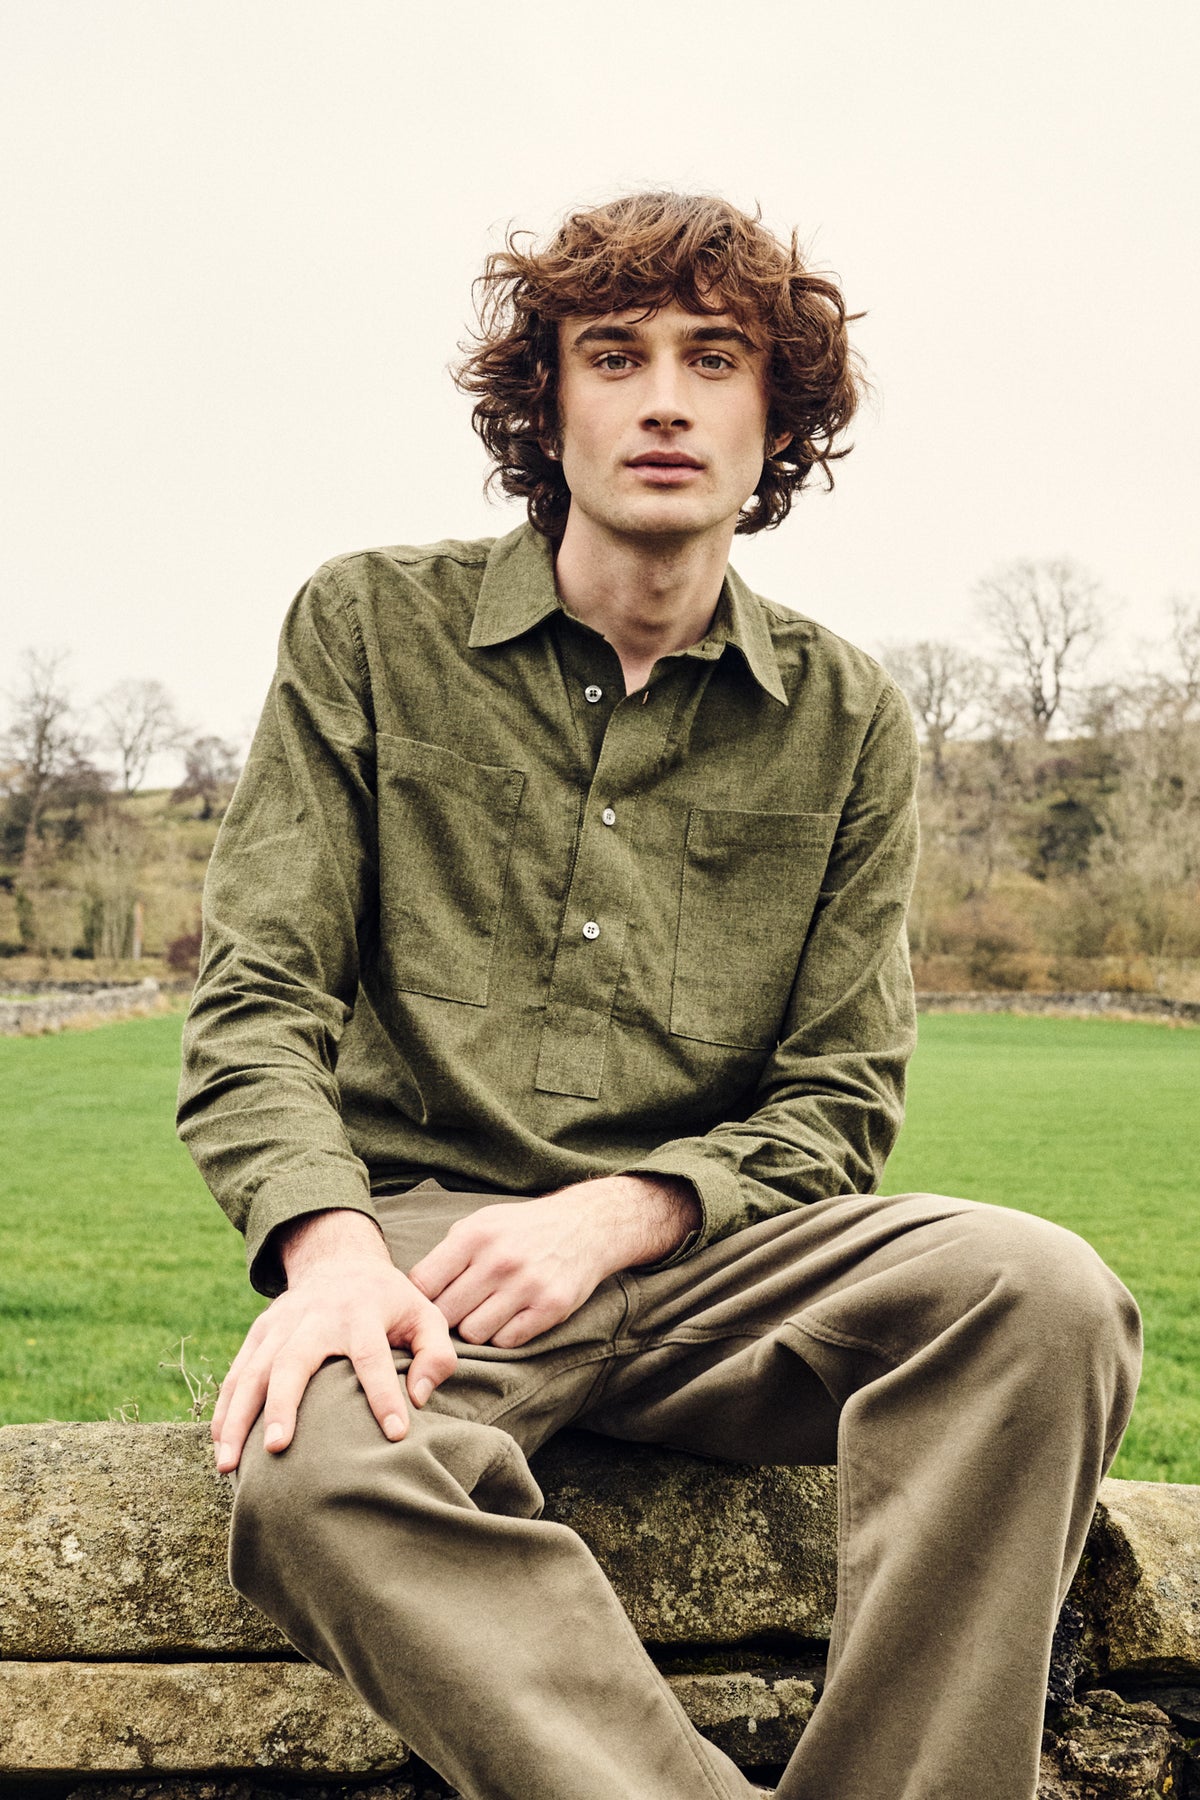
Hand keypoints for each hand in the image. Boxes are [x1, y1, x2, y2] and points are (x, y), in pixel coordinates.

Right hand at [211, 1209, 457, 1473]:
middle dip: (283, 1403)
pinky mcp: (260, 1331)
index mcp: (363, 1312)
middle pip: (294, 1359)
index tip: (396, 1434)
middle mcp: (316, 1317)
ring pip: (254, 1369)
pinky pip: (237, 1372)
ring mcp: (281, 1323)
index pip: (373, 1356)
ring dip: (238, 1416)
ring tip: (228, 1464)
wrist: (340, 1261)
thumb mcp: (425, 1315)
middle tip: (276, 1448)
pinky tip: (218, 1445)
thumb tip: (419, 1398)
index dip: (385, 1395)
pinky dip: (225, 1407)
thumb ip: (437, 1354)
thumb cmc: (391, 1302)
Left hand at [408, 1175, 698, 1349]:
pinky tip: (508, 1319)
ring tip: (484, 1315)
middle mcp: (499, 1260)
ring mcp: (526, 1286)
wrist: (584, 1226)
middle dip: (444, 1319)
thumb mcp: (480, 1223)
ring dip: (474, 1330)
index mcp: (474, 1236)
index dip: (418, 1300)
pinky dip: (502, 1337)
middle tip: (455, 1314)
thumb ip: (448, 1255)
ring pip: (473, 1334)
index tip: (424, 1305)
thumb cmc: (522, 1228)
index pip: (422, 1284)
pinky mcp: (550, 1308)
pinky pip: (506, 1342)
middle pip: (445, 1314)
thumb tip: (411, 1294)